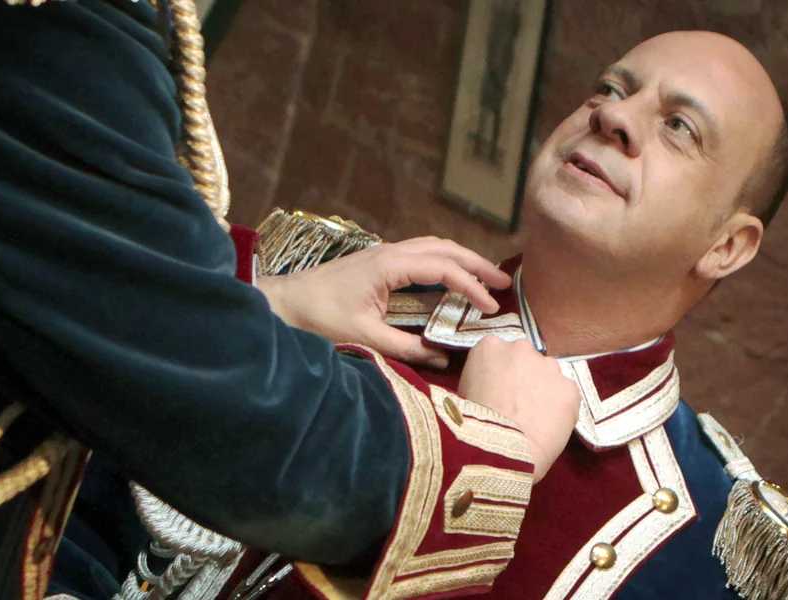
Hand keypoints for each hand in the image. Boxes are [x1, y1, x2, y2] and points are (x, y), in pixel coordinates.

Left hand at [257, 236, 511, 368]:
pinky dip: (442, 263)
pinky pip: (419, 255)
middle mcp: (389, 252)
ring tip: (485, 279)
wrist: (283, 303)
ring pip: (432, 246)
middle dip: (476, 263)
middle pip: (444, 247)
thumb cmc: (318, 318)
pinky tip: (451, 279)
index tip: (491, 306)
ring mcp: (383, 254)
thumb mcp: (364, 338)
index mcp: (388, 265)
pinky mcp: (378, 262)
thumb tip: (443, 358)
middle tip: (505, 282)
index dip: (470, 286)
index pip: (442, 268)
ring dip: (460, 259)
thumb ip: (406, 348)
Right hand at [457, 336, 579, 481]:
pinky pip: (566, 397)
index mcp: (491, 346)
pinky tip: (547, 426)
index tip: (501, 390)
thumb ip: (484, 377)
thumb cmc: (473, 424)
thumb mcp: (465, 389)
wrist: (497, 448)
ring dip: (544, 392)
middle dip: (525, 377)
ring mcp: (548, 366)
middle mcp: (521, 348)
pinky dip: (560, 409)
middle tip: (518, 404)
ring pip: (549, 377)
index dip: (501, 374)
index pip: (500, 353)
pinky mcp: (569, 388)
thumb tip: (494, 387)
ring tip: (534, 418)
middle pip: (527, 360)